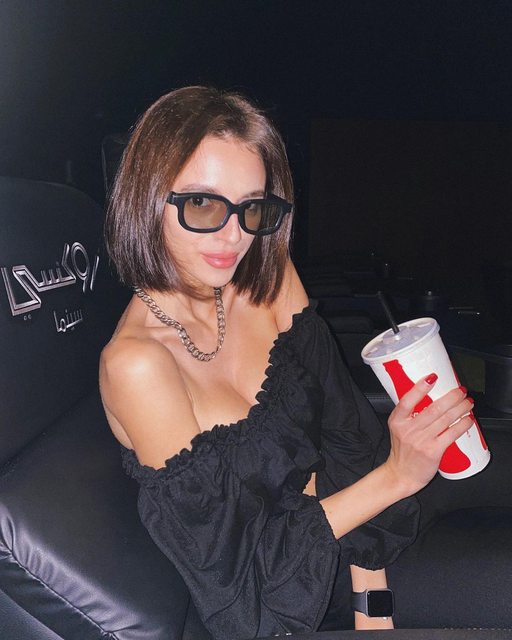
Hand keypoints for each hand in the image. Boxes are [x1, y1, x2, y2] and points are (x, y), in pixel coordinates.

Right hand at [385, 375, 473, 494]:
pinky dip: (462, 424)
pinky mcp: (432, 451)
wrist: (401, 474)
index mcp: (397, 420)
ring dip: (461, 408)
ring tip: (468, 402)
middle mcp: (408, 429)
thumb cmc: (402, 451)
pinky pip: (451, 434)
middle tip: (461, 391)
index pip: (407, 400)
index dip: (420, 388)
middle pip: (434, 408)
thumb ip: (409, 413)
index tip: (432, 377)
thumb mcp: (398, 428)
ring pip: (445, 419)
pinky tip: (468, 419)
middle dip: (452, 397)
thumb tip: (430, 396)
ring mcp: (421, 440)